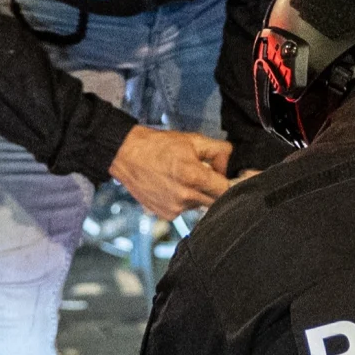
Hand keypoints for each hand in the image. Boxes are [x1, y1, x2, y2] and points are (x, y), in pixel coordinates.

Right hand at [109, 125, 231, 218]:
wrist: (127, 155)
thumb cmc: (158, 146)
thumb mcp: (193, 139)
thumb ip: (218, 151)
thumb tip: (228, 166)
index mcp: (194, 176)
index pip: (226, 190)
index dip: (228, 182)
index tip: (223, 176)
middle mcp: (185, 196)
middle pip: (215, 201)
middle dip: (213, 189)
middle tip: (203, 175)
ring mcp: (175, 208)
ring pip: (200, 206)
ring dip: (197, 195)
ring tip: (182, 179)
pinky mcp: (166, 214)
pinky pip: (185, 210)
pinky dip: (183, 201)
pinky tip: (173, 187)